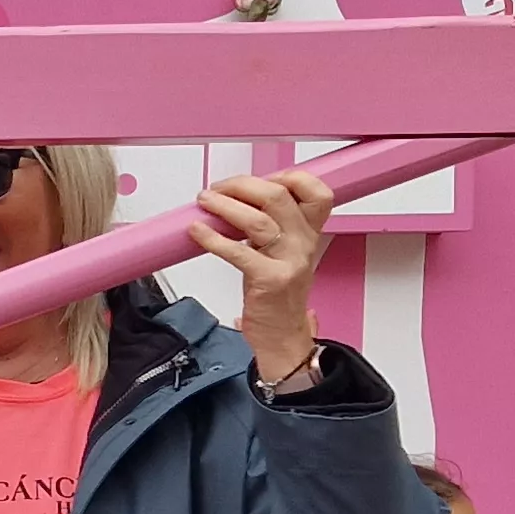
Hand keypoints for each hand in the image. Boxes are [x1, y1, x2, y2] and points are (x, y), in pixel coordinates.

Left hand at [194, 171, 334, 380]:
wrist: (282, 336)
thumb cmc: (276, 295)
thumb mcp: (282, 254)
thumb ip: (271, 226)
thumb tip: (236, 198)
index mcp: (310, 233)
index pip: (318, 193)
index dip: (289, 177)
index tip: (259, 178)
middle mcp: (304, 243)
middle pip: (279, 196)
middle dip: (242, 185)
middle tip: (217, 189)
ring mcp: (289, 261)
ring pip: (258, 220)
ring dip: (225, 205)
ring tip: (204, 201)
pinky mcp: (271, 280)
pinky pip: (239, 252)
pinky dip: (213, 238)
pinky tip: (197, 231)